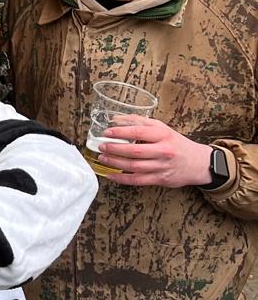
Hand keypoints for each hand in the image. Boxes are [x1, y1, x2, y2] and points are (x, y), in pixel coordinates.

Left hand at [96, 117, 213, 188]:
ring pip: (134, 166)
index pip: (138, 131)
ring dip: (115, 163)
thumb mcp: (162, 128)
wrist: (198, 163)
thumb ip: (140, 122)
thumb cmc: (176, 144)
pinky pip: (138, 180)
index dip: (120, 132)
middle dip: (114, 149)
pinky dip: (122, 178)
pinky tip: (111, 175)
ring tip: (103, 158)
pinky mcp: (160, 179)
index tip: (106, 132)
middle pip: (134, 151)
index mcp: (163, 135)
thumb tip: (116, 119)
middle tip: (101, 146)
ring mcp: (162, 166)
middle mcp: (163, 150)